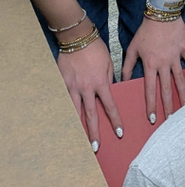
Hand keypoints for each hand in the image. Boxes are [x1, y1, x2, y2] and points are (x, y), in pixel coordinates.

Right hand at [58, 36, 122, 151]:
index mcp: (101, 83)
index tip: (119, 132)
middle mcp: (86, 89)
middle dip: (94, 132)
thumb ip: (109, 79)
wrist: (78, 39)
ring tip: (78, 142)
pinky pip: (64, 103)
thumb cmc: (96, 49)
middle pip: (91, 115)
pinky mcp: (62, 85)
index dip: (115, 120)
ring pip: (75, 112)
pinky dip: (65, 114)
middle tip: (96, 147)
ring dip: (77, 128)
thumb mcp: (109, 63)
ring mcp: (72, 88)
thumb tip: (110, 91)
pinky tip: (65, 124)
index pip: (110, 106)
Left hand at [122, 17, 184, 123]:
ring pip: (180, 78)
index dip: (151, 104)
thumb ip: (127, 66)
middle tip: (171, 118)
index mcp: (150, 65)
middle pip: (166, 88)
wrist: (161, 14)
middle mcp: (163, 64)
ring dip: (183, 93)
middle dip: (168, 105)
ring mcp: (176, 57)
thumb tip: (122, 82)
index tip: (152, 117)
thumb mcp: (132, 48)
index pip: (149, 89)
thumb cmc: (145, 31)